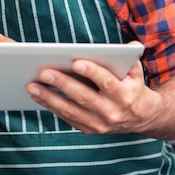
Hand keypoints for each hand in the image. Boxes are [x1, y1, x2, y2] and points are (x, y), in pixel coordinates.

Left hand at [25, 43, 156, 134]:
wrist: (143, 118)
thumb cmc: (133, 86)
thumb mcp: (136, 71)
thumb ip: (130, 57)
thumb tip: (128, 44)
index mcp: (125, 95)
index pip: (107, 82)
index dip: (92, 72)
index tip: (75, 61)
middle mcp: (112, 113)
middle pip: (83, 97)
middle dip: (62, 84)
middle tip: (43, 72)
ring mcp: (100, 125)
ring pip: (71, 110)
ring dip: (49, 98)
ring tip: (31, 85)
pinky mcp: (90, 130)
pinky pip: (67, 118)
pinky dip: (51, 107)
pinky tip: (38, 95)